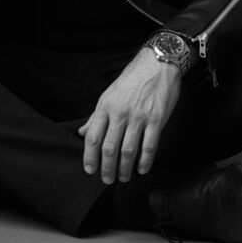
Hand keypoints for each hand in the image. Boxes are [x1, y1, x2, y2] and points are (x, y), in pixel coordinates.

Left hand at [78, 48, 181, 183]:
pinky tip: (142, 169)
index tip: (90, 170)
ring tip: (123, 177)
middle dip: (107, 168)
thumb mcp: (110, 93)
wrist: (158, 62)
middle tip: (107, 179)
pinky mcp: (157, 119)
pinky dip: (145, 161)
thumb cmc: (133, 78)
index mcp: (106, 106)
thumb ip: (97, 115)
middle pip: (109, 148)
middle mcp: (120, 112)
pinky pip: (149, 146)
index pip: (93, 137)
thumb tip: (84, 132)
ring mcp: (139, 116)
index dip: (89, 157)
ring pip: (128, 150)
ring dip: (124, 168)